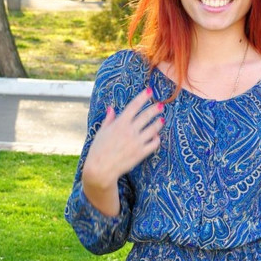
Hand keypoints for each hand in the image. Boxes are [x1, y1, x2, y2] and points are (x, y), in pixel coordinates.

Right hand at [82, 88, 163, 214]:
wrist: (101, 169)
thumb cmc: (98, 150)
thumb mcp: (101, 132)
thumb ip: (109, 120)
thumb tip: (111, 108)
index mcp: (120, 123)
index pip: (134, 106)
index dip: (143, 97)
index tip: (150, 91)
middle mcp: (130, 130)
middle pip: (147, 115)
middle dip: (155, 108)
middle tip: (161, 105)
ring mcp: (137, 142)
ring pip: (153, 129)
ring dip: (159, 123)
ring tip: (161, 119)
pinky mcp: (141, 153)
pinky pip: (154, 144)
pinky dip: (157, 139)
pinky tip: (157, 136)